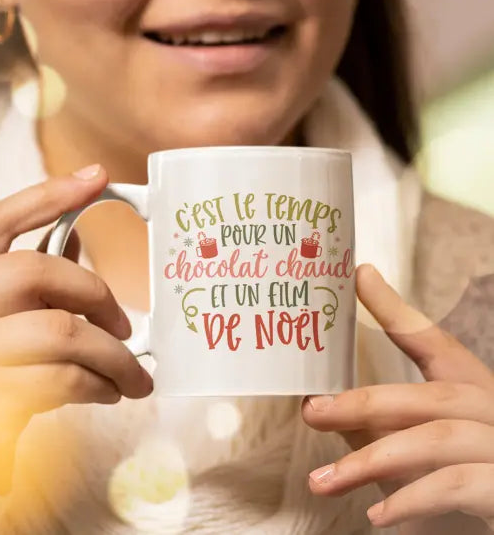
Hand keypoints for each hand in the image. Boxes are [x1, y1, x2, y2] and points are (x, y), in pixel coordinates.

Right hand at [0, 165, 152, 494]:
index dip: (46, 196)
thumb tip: (76, 242)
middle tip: (127, 328)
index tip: (97, 177)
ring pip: (60, 332)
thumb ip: (26, 280)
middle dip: (97, 296)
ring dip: (113, 356)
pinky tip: (108, 391)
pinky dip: (98, 385)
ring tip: (134, 375)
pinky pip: (60, 379)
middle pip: (35, 271)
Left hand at [302, 265, 493, 531]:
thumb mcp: (413, 452)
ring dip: (372, 460)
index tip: (360, 277)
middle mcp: (492, 412)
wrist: (487, 520)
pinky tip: (379, 518)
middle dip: (363, 403)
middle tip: (311, 412)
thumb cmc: (456, 487)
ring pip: (437, 438)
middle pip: (428, 396)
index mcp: (471, 394)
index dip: (396, 309)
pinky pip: (459, 487)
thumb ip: (376, 427)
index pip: (434, 343)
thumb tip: (319, 405)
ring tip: (322, 481)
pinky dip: (413, 501)